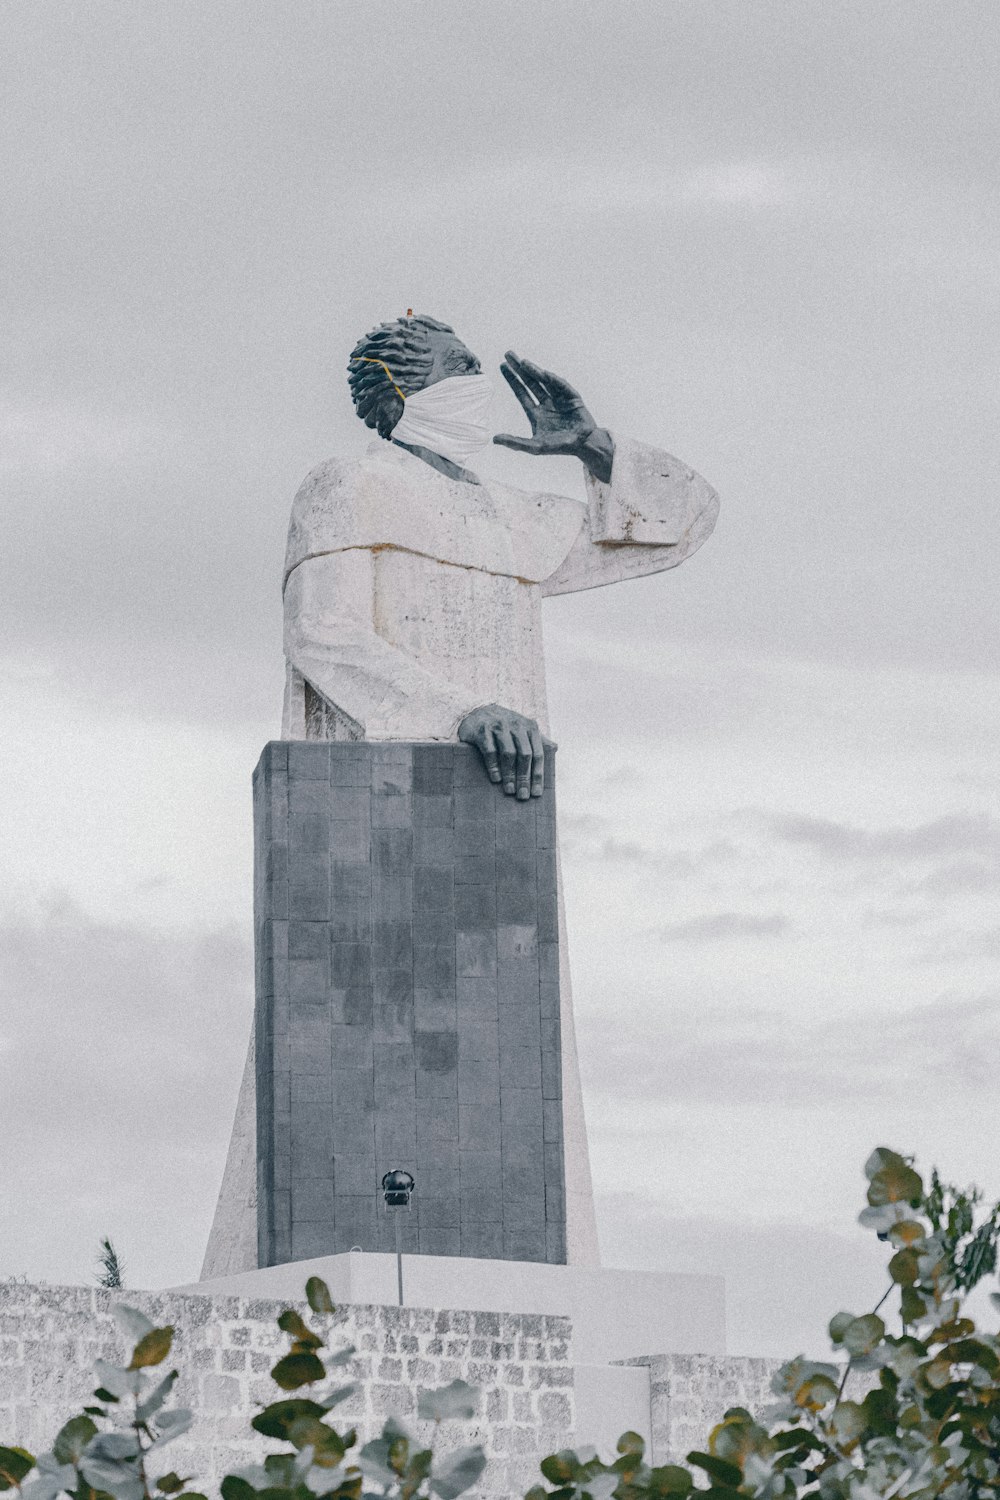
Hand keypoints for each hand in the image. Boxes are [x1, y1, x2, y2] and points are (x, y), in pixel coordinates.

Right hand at [458, 704, 546, 798]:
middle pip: (524, 755)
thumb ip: (537, 738)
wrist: (477, 711)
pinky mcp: (482, 730)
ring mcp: (499, 727)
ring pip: (509, 754)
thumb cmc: (504, 725)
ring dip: (510, 774)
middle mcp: (516, 725)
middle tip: (523, 795)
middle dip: (524, 777)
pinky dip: (494, 766)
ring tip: (510, 790)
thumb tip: (555, 748)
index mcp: (529, 727)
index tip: (536, 792)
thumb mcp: (522, 727)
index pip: (537, 754)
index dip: (537, 774)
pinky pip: (490, 751)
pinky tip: (496, 779)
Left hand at [493, 351, 613, 482]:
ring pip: (544, 381)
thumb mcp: (534, 446)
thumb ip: (515, 442)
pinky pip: (562, 386)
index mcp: (536, 413)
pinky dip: (554, 379)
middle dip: (519, 369)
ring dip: (534, 371)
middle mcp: (546, 403)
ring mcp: (559, 399)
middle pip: (530, 382)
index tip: (502, 366)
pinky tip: (544, 374)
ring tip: (523, 362)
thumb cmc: (559, 447)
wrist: (584, 446)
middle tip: (508, 354)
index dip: (512, 379)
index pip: (521, 392)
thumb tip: (494, 439)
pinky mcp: (573, 397)